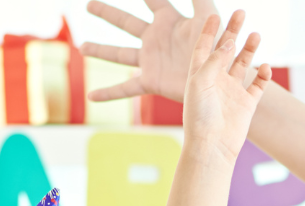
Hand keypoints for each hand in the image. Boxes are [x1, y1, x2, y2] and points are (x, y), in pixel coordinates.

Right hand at [83, 0, 219, 103]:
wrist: (223, 82)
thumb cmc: (220, 49)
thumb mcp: (209, 19)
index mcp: (169, 21)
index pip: (153, 0)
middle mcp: (156, 39)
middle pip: (125, 23)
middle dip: (107, 13)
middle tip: (89, 5)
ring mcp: (151, 61)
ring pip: (119, 54)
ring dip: (100, 50)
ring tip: (82, 47)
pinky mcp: (151, 81)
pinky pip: (125, 88)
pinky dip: (108, 93)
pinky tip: (91, 97)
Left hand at [180, 11, 269, 159]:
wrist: (212, 147)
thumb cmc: (200, 117)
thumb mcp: (201, 83)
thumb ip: (214, 61)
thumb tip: (230, 43)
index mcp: (199, 76)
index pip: (203, 47)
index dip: (208, 30)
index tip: (214, 14)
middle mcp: (216, 81)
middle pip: (225, 50)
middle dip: (233, 32)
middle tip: (241, 13)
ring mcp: (232, 92)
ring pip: (243, 64)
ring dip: (249, 49)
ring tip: (255, 35)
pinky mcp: (246, 103)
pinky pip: (258, 85)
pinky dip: (263, 75)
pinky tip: (265, 66)